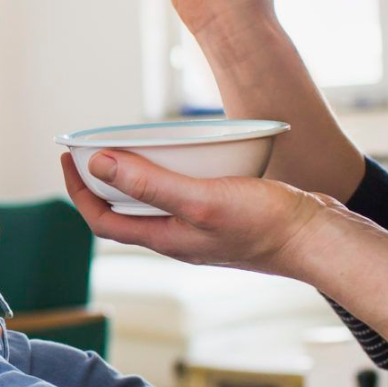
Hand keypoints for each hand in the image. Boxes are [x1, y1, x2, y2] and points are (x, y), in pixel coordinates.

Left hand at [61, 151, 344, 278]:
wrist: (319, 238)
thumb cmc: (265, 225)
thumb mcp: (200, 199)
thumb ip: (149, 185)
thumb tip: (98, 164)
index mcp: (166, 239)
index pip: (104, 221)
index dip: (79, 193)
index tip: (68, 159)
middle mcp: (179, 237)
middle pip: (124, 213)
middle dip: (100, 183)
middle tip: (89, 150)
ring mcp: (202, 229)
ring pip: (154, 204)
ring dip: (134, 178)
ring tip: (127, 147)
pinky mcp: (225, 217)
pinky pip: (183, 195)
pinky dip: (169, 175)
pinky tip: (182, 156)